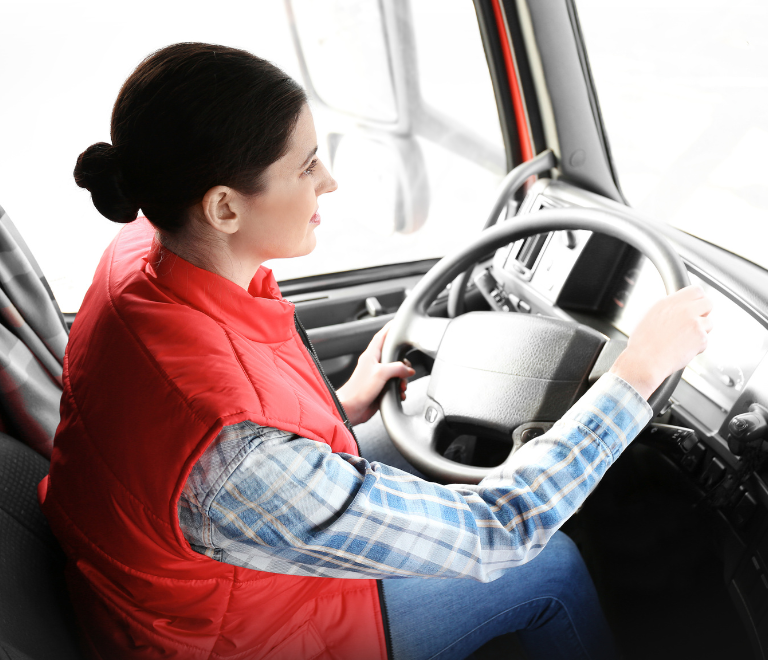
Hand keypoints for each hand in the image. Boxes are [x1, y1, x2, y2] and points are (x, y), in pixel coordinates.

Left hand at [337, 322, 415, 425]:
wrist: (350, 409)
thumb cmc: (358, 390)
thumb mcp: (381, 373)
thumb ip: (397, 368)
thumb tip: (408, 370)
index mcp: (371, 355)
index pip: (382, 336)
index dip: (390, 328)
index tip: (398, 323)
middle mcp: (374, 364)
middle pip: (393, 356)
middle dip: (403, 363)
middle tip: (407, 369)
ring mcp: (377, 377)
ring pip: (396, 372)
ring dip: (403, 379)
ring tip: (402, 385)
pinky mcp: (380, 388)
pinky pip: (394, 385)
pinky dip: (399, 389)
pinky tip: (400, 394)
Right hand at [610, 285, 713, 399]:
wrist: (645, 360)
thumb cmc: (643, 343)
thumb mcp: (650, 316)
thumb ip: (669, 308)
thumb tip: (679, 307)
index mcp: (670, 302)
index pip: (696, 290)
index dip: (697, 299)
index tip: (695, 305)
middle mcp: (684, 310)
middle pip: (708, 303)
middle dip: (704, 312)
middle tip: (696, 321)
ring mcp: (694, 323)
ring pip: (709, 323)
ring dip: (701, 330)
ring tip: (684, 339)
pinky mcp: (701, 338)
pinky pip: (705, 340)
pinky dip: (697, 346)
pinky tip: (683, 349)